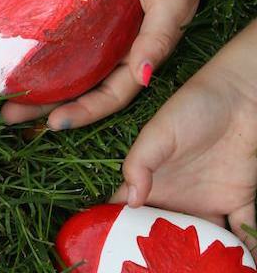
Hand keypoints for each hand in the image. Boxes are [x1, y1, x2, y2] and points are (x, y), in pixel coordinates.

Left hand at [1, 0, 209, 127]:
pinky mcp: (89, 7)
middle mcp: (115, 49)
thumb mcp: (172, 3)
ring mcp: (100, 29)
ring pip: (65, 62)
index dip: (82, 113)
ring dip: (37, 77)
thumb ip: (157, 39)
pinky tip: (14, 45)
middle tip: (9, 114)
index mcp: (137, 56)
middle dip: (45, 103)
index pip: (108, 96)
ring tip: (2, 88)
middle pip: (78, 85)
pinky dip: (41, 42)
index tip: (51, 125)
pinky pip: (62, 30)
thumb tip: (144, 77)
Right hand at [110, 19, 256, 251]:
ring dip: (200, 262)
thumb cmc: (192, 107)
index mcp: (151, 182)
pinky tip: (240, 267)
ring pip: (202, 245)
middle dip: (162, 257)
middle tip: (158, 270)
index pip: (127, 211)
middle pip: (164, 236)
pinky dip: (244, 255)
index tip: (111, 254)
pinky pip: (243, 237)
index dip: (116, 233)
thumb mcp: (157, 131)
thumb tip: (130, 202)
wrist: (241, 97)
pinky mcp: (241, 204)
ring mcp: (209, 204)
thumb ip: (139, 162)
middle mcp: (178, 198)